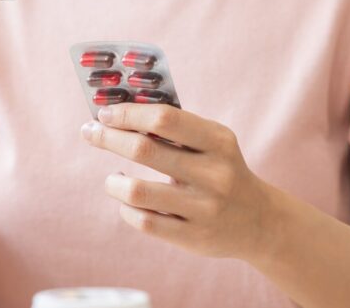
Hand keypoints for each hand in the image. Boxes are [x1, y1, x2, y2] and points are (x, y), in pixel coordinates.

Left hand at [80, 103, 272, 259]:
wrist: (259, 221)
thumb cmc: (221, 170)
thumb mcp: (213, 143)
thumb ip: (175, 128)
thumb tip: (120, 111)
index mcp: (219, 142)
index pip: (164, 118)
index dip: (128, 113)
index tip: (104, 113)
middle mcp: (214, 174)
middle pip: (144, 149)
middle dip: (108, 138)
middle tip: (90, 133)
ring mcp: (204, 208)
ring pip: (136, 191)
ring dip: (113, 182)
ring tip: (112, 179)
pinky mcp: (193, 237)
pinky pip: (143, 221)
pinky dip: (126, 208)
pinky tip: (127, 201)